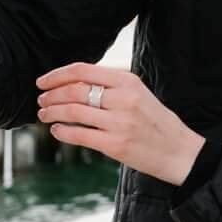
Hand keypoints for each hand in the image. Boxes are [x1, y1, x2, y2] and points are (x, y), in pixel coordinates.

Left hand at [36, 63, 204, 185]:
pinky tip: (56, 130)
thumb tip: (73, 82)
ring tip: (44, 115)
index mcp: (128, 81)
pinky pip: (79, 135)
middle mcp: (123, 99)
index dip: (57, 75)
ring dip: (52, 112)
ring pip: (73, 111)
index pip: (83, 70)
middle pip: (74, 90)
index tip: (42, 81)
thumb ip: (111, 85)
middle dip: (51, 95)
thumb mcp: (138, 93)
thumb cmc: (156, 122)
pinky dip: (62, 132)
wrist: (179, 151)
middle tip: (41, 101)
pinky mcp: (115, 145)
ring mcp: (119, 123)